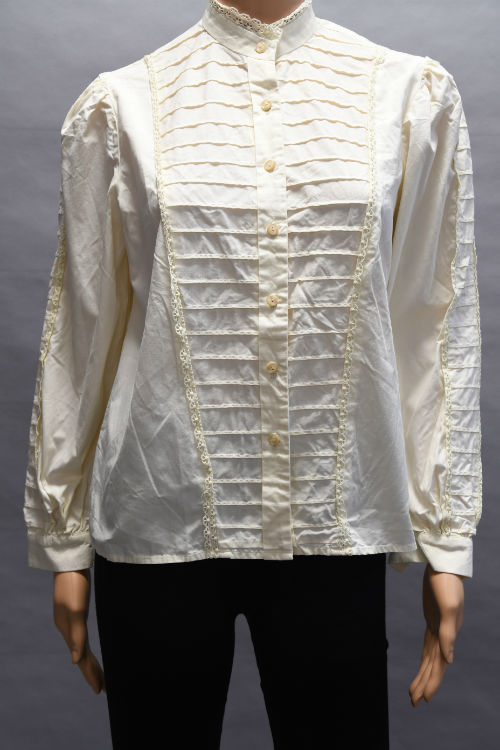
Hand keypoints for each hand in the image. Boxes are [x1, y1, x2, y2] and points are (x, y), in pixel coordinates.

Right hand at [53, 569, 105, 694]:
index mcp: (68, 629)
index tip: (100, 690)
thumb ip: (76, 636)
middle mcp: (68, 627)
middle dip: (91, 672)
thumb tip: (75, 661)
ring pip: (82, 647)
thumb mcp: (76, 610)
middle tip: (102, 688)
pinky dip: (87, 648)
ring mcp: (71, 619)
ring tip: (99, 675)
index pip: (81, 658)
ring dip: (90, 662)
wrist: (71, 561)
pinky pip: (82, 636)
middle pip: (81, 656)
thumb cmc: (74, 584)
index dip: (90, 674)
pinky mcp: (76, 610)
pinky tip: (88, 650)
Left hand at [409, 563, 464, 705]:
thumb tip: (448, 661)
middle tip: (414, 703)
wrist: (443, 563)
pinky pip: (428, 643)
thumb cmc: (447, 583)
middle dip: (424, 684)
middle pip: (433, 665)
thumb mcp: (448, 607)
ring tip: (414, 691)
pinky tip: (424, 664)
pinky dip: (426, 657)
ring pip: (430, 656)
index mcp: (448, 634)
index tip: (423, 699)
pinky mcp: (432, 618)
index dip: (431, 682)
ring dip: (423, 674)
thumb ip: (448, 634)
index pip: (438, 664)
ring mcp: (438, 626)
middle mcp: (444, 634)